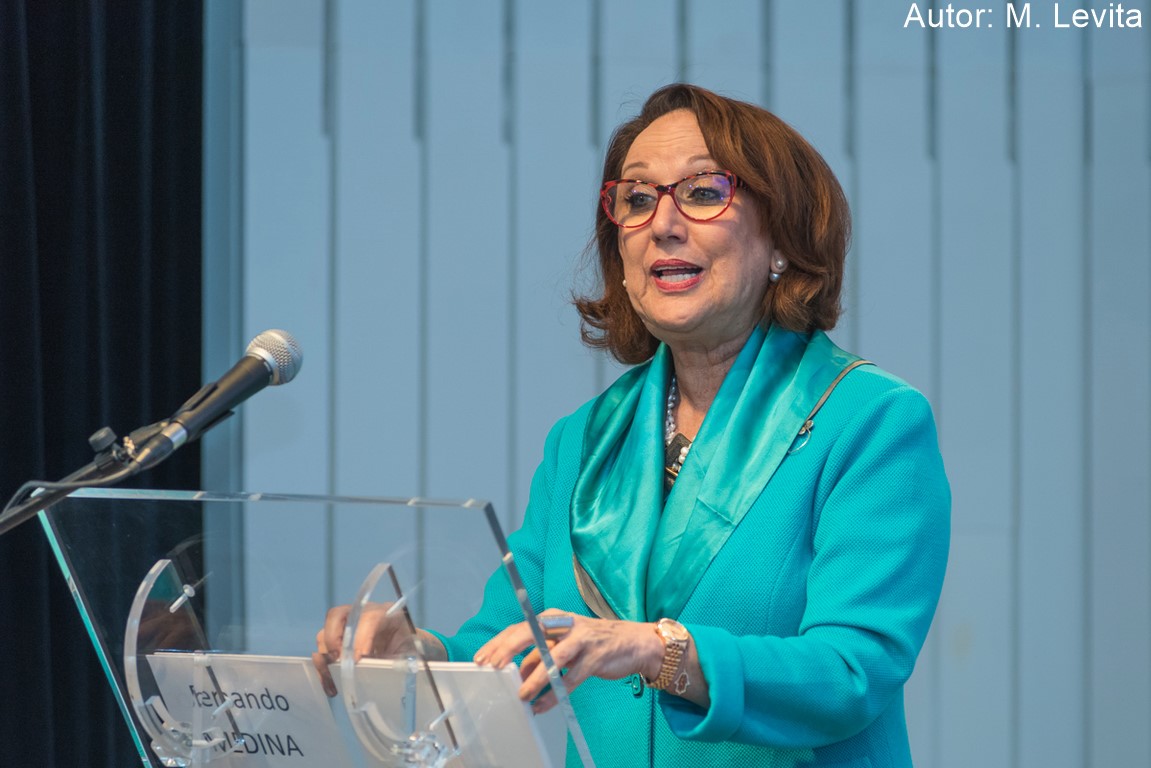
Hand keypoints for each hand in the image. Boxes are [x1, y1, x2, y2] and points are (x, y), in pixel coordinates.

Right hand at [312, 602, 444, 696]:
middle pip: (337, 615)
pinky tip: (330, 684)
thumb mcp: (410, 653)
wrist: (409, 649)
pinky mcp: (339, 640)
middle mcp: (363, 614)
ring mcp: (348, 626)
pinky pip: (323, 650)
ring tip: (333, 680)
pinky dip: (323, 668)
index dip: (361, 637)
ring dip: (325, 658)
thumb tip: (380, 670)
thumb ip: (397, 659)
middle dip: (333, 639)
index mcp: (387, 613)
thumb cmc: (410, 648)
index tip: (358, 659)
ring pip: (325, 632)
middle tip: (338, 661)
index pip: (370, 617)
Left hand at [473, 610, 662, 713]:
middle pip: (531, 633)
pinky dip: (555, 694)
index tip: (483, 657)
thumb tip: (516, 673)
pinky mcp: (595, 657)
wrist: (632, 642)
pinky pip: (571, 679)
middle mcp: (566, 625)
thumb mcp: (563, 643)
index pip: (520, 626)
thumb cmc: (592, 642)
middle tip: (494, 668)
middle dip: (509, 650)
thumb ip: (540, 654)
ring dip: (534, 678)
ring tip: (521, 695)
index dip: (500, 642)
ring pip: (552, 658)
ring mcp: (581, 640)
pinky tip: (543, 705)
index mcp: (554, 619)